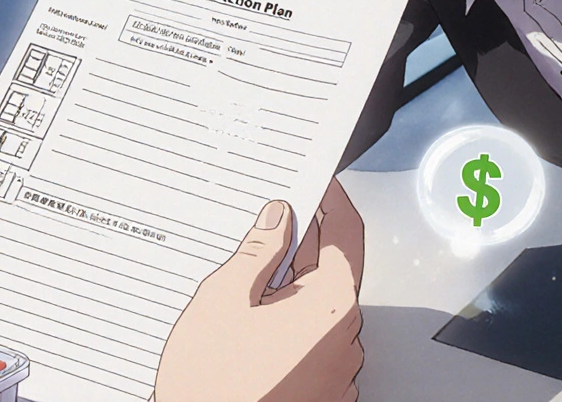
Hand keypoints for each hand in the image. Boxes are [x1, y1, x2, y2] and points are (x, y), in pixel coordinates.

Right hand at [155, 179, 365, 401]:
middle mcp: (345, 337)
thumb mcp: (224, 296)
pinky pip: (311, 342)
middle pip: (332, 272)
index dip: (332, 200)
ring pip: (317, 309)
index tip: (318, 181)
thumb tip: (278, 219)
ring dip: (289, 292)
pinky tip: (248, 330)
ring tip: (240, 295)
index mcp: (330, 303)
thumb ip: (257, 251)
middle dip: (298, 250)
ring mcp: (337, 369)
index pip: (348, 233)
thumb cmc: (214, 381)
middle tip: (258, 235)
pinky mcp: (322, 389)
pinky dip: (287, 326)